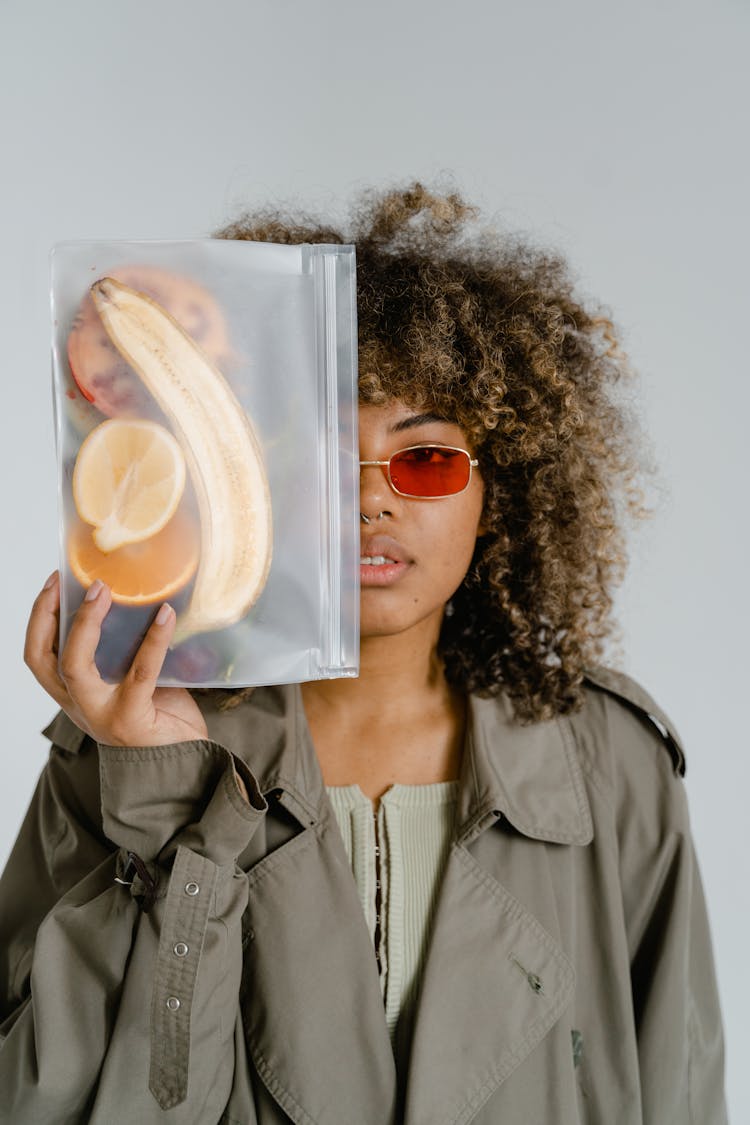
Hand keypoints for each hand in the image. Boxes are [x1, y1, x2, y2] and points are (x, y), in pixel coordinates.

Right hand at [24, 571, 208, 746]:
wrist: (185, 761)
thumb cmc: (161, 715)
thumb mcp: (130, 680)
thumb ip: (124, 650)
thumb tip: (138, 597)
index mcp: (74, 694)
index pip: (39, 656)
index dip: (39, 618)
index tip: (54, 582)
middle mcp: (80, 706)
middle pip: (45, 660)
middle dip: (50, 615)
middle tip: (82, 582)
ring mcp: (102, 715)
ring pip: (75, 668)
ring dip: (86, 624)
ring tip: (106, 590)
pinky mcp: (132, 720)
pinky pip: (139, 674)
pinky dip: (153, 640)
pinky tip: (165, 615)